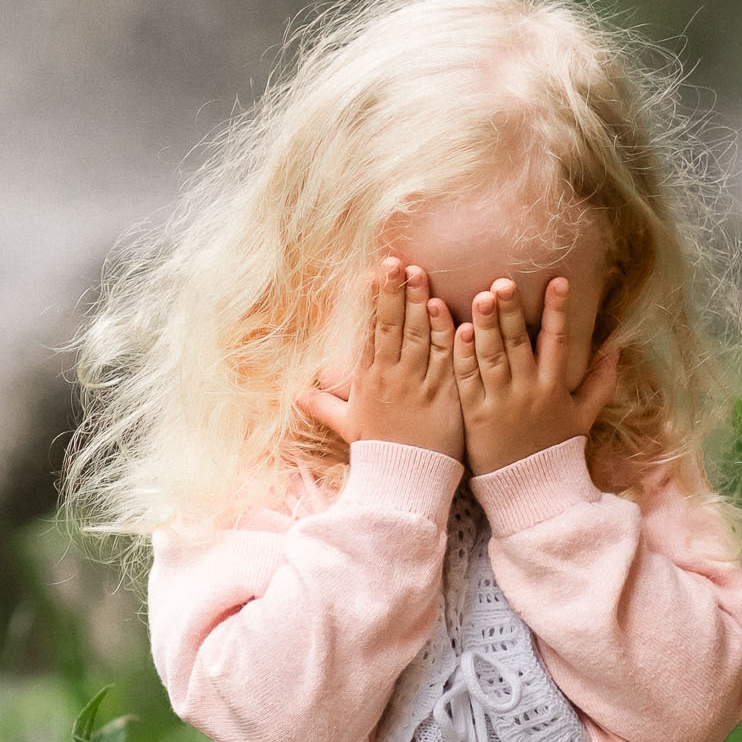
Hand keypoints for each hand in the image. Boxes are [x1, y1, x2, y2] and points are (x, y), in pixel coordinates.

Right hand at [295, 258, 463, 458]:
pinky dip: (445, 332)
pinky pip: (445, 357)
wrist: (405, 479)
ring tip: (419, 273)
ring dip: (418, 302)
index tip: (371, 275)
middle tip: (395, 262)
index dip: (370, 302)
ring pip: (417, 335)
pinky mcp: (444, 393)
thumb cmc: (378, 451)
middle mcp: (389, 377)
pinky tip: (444, 308)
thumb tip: (296, 393)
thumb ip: (322, 405)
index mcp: (366, 380)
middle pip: (390, 326)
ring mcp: (417, 383)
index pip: (367, 333)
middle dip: (393, 292)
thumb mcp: (346, 426)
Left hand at [454, 276, 620, 476]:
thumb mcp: (583, 416)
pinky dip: (463, 354)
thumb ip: (600, 382)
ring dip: (486, 324)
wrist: (531, 490)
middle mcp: (528, 391)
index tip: (558, 281)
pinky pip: (468, 379)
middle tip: (504, 281)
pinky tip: (458, 329)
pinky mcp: (475, 414)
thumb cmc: (556, 449)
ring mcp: (501, 402)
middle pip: (519, 343)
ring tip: (482, 295)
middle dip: (512, 310)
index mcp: (554, 387)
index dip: (558, 311)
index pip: (558, 341)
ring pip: (492, 356)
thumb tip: (617, 349)